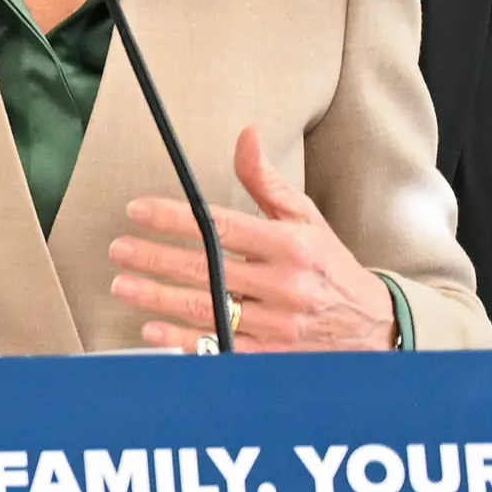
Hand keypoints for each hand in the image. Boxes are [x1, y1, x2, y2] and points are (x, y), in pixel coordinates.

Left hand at [108, 126, 399, 353]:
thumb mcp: (305, 218)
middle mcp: (284, 284)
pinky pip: (218, 348)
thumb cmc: (329, 265)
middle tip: (118, 249)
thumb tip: (246, 135)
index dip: (175, 218)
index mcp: (291, 245)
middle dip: (155, 257)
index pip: (222, 227)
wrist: (372, 325)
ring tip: (122, 285)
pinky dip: (182, 341)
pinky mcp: (270, 355)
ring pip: (206, 309)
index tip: (137, 211)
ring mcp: (276, 324)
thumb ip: (267, 181)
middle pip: (206, 268)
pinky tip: (151, 330)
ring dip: (157, 297)